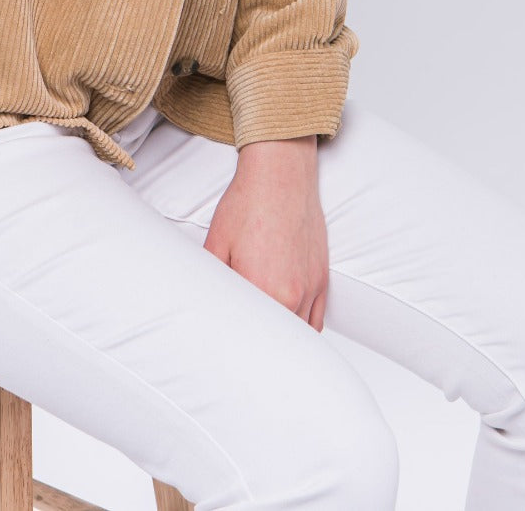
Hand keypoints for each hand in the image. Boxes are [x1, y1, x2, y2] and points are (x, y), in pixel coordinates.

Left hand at [202, 137, 328, 331]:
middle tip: (242, 348)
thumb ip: (212, 279)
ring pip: (299, 334)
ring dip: (283, 341)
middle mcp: (291, 294)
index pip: (250, 333)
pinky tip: (287, 329)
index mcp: (262, 288)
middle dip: (259, 346)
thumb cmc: (248, 204)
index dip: (237, 343)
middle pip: (276, 339)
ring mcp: (310, 288)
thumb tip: (203, 301)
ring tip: (264, 343)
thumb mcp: (216, 242)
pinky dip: (303, 330)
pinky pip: (316, 320)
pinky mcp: (321, 278)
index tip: (227, 348)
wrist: (280, 175)